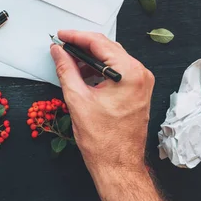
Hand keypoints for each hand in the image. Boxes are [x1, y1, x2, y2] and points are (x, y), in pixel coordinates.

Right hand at [50, 30, 154, 171]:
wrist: (118, 165)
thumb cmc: (104, 141)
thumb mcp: (77, 99)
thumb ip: (66, 70)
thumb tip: (58, 52)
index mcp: (129, 73)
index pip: (100, 43)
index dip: (77, 37)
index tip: (61, 35)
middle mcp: (140, 75)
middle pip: (108, 48)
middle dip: (82, 46)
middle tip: (62, 46)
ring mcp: (142, 83)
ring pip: (112, 59)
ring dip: (90, 59)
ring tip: (69, 62)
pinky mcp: (138, 91)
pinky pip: (117, 71)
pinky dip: (99, 70)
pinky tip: (83, 74)